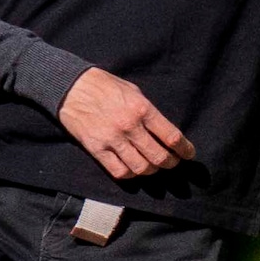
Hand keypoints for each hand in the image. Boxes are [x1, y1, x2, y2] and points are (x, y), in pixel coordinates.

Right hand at [58, 66, 198, 180]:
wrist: (71, 87)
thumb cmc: (106, 86)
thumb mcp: (134, 92)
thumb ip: (149, 112)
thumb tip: (164, 132)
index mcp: (142, 109)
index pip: (171, 137)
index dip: (184, 149)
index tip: (189, 154)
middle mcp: (129, 126)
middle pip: (159, 157)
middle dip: (170, 163)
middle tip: (172, 162)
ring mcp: (112, 139)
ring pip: (140, 168)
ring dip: (151, 170)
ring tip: (153, 166)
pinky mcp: (96, 148)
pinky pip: (119, 171)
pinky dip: (130, 174)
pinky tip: (133, 168)